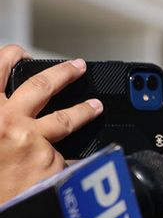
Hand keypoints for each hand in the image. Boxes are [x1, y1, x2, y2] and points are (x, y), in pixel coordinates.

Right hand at [0, 45, 102, 204]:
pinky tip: (88, 164)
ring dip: (84, 110)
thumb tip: (10, 108)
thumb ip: (1, 118)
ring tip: (96, 106)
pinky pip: (68, 157)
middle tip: (78, 66)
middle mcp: (4, 119)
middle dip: (62, 73)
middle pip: (40, 84)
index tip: (20, 53)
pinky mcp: (48, 159)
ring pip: (65, 117)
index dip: (10, 57)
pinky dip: (74, 161)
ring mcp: (28, 138)